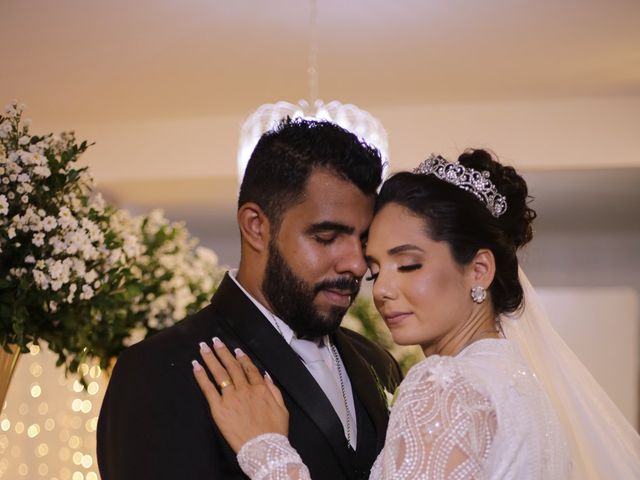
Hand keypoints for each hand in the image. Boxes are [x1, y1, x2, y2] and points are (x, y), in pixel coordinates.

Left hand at [192, 337, 288, 452]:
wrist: (263, 448)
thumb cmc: (275, 432)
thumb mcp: (282, 408)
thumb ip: (274, 390)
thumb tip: (266, 375)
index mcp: (260, 388)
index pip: (249, 369)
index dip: (242, 358)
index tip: (235, 349)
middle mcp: (245, 389)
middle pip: (232, 366)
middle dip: (223, 352)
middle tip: (215, 340)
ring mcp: (231, 398)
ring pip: (219, 373)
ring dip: (211, 358)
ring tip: (203, 347)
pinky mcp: (219, 408)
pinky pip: (208, 389)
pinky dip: (201, 376)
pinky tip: (196, 366)